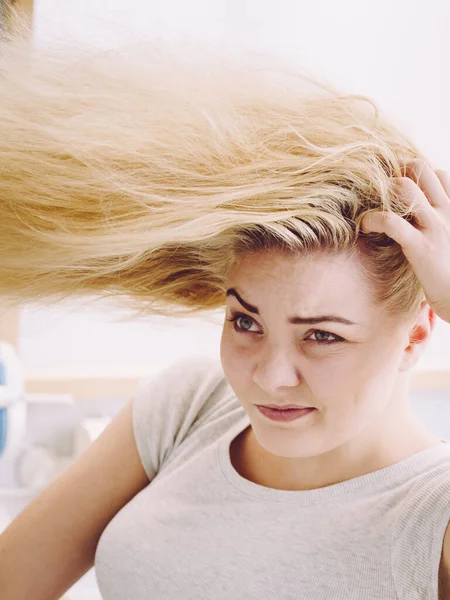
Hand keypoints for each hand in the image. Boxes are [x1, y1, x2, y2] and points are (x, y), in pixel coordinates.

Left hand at [360, 159, 449, 323]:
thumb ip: (440, 222)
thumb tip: (416, 217)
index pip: (438, 173)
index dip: (416, 176)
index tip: (399, 192)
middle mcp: (448, 212)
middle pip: (421, 169)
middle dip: (397, 173)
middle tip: (383, 193)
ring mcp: (435, 227)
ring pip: (405, 188)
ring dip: (383, 193)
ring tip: (373, 207)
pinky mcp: (421, 247)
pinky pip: (391, 222)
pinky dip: (372, 219)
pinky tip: (366, 226)